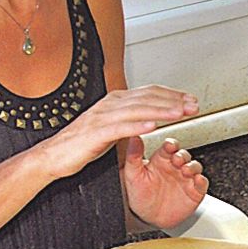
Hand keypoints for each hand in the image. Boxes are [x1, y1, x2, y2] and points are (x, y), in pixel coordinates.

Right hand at [34, 86, 198, 180]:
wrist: (53, 155)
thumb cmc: (82, 143)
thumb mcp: (112, 126)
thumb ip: (130, 118)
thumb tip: (152, 116)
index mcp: (114, 101)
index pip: (149, 92)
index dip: (172, 95)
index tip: (191, 100)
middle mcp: (109, 105)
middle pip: (147, 98)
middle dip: (173, 101)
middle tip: (194, 105)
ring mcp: (102, 118)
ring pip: (137, 110)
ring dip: (161, 111)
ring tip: (180, 113)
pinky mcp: (95, 134)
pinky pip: (119, 128)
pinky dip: (137, 126)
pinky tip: (153, 127)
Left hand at [121, 137, 208, 230]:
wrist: (148, 218)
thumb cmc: (140, 195)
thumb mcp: (133, 175)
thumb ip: (133, 156)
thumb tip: (133, 138)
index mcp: (161, 160)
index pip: (169, 147)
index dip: (171, 145)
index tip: (169, 145)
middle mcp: (175, 167)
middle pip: (184, 155)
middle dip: (182, 156)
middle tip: (177, 159)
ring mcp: (185, 179)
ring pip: (195, 167)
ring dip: (192, 167)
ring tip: (186, 170)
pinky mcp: (194, 191)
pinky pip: (202, 184)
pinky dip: (201, 181)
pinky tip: (197, 181)